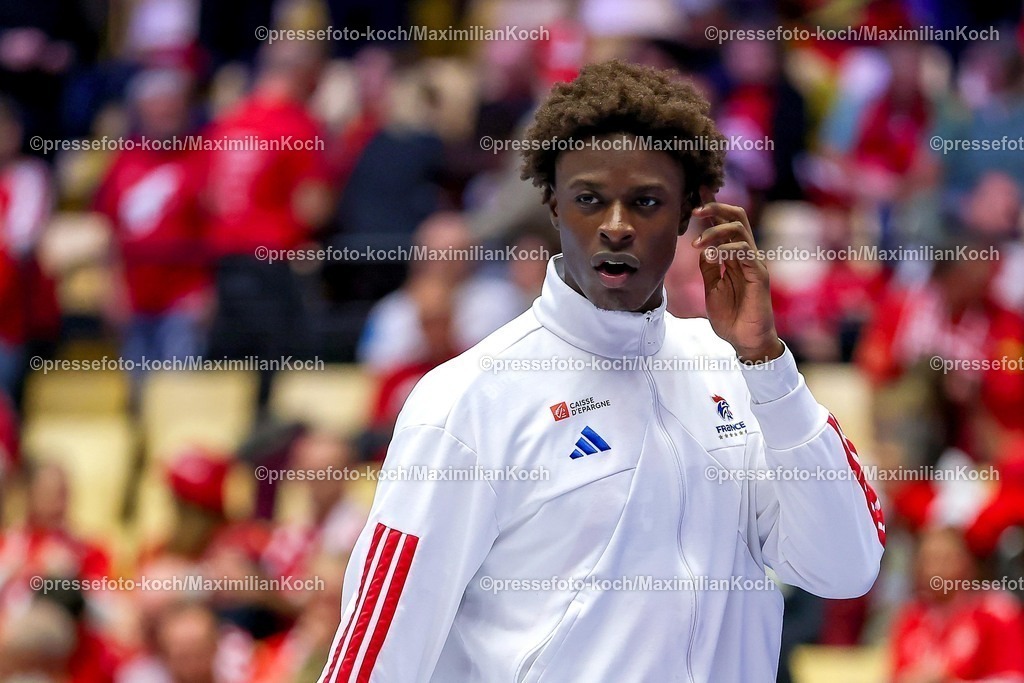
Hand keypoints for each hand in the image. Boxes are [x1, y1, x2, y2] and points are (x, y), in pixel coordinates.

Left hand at [691, 203, 782, 362]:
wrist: (745, 341)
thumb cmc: (731, 317)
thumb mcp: (713, 288)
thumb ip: (709, 267)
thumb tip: (703, 249)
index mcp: (735, 257)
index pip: (725, 224)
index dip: (712, 208)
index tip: (696, 195)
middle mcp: (746, 255)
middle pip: (737, 217)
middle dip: (716, 207)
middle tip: (694, 210)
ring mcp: (754, 263)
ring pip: (740, 230)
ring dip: (715, 231)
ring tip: (697, 244)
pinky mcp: (759, 275)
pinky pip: (745, 251)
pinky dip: (726, 249)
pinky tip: (711, 255)